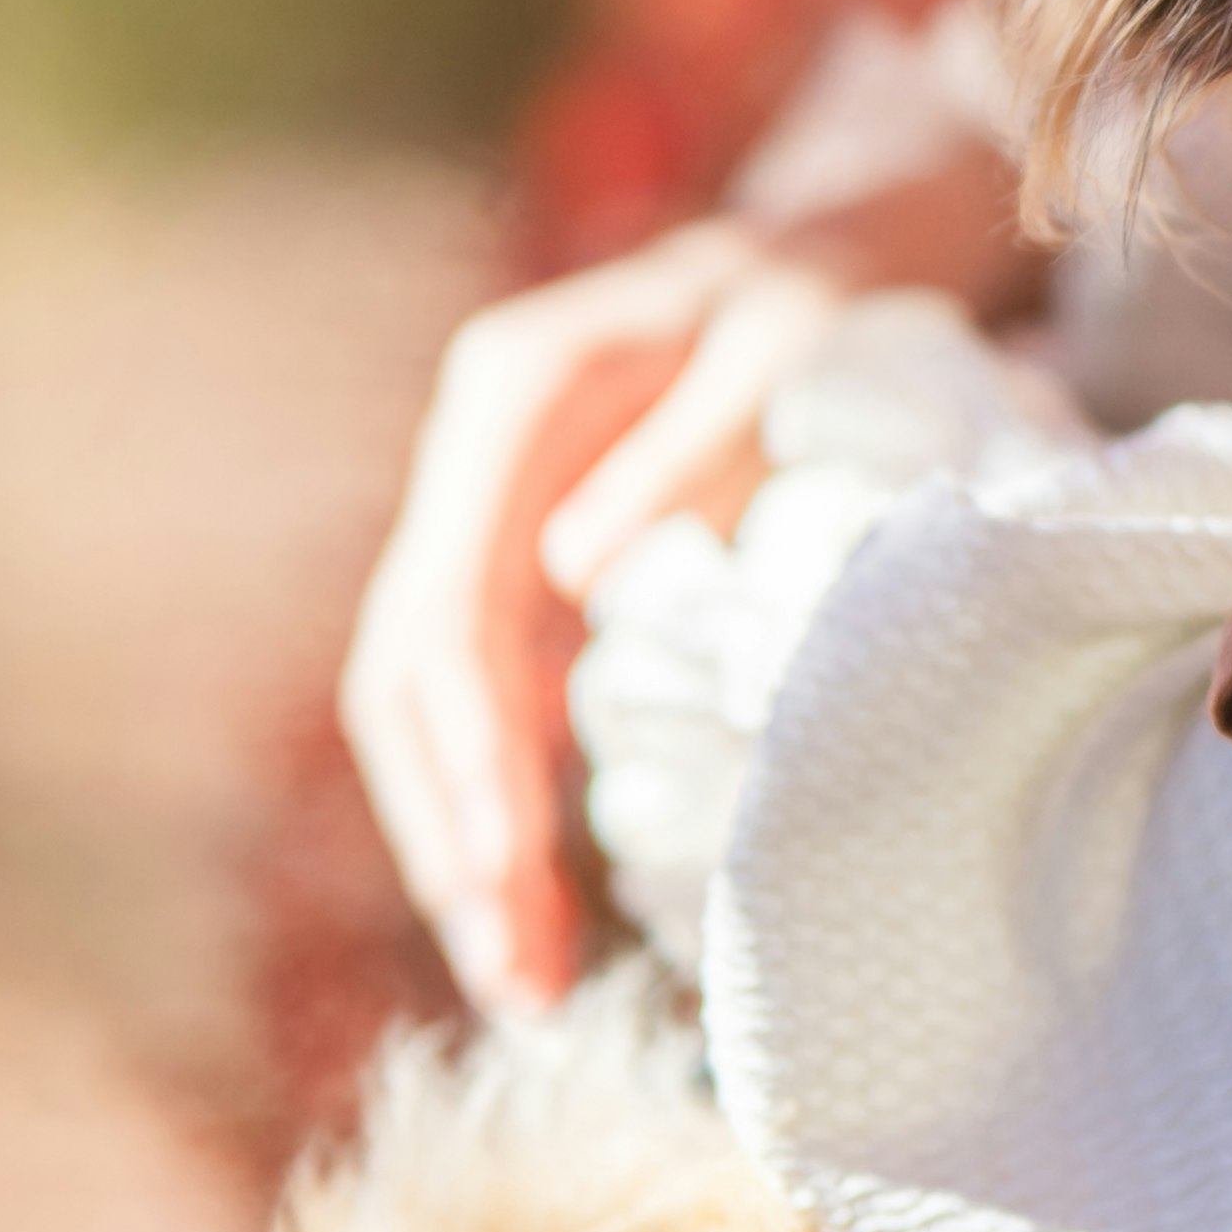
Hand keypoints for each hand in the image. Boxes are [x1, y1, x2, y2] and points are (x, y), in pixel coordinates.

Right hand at [340, 149, 1029, 1012]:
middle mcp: (473, 455)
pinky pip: (486, 696)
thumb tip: (573, 577)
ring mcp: (487, 509)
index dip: (467, 758)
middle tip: (510, 979)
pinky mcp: (523, 559)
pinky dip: (500, 801)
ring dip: (462, 844)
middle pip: (406, 674)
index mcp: (512, 394)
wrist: (825, 247)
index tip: (508, 879)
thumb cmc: (820, 289)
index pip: (447, 610)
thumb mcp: (785, 340)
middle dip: (449, 835)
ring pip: (427, 703)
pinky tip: (535, 906)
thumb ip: (690, 444)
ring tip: (518, 984)